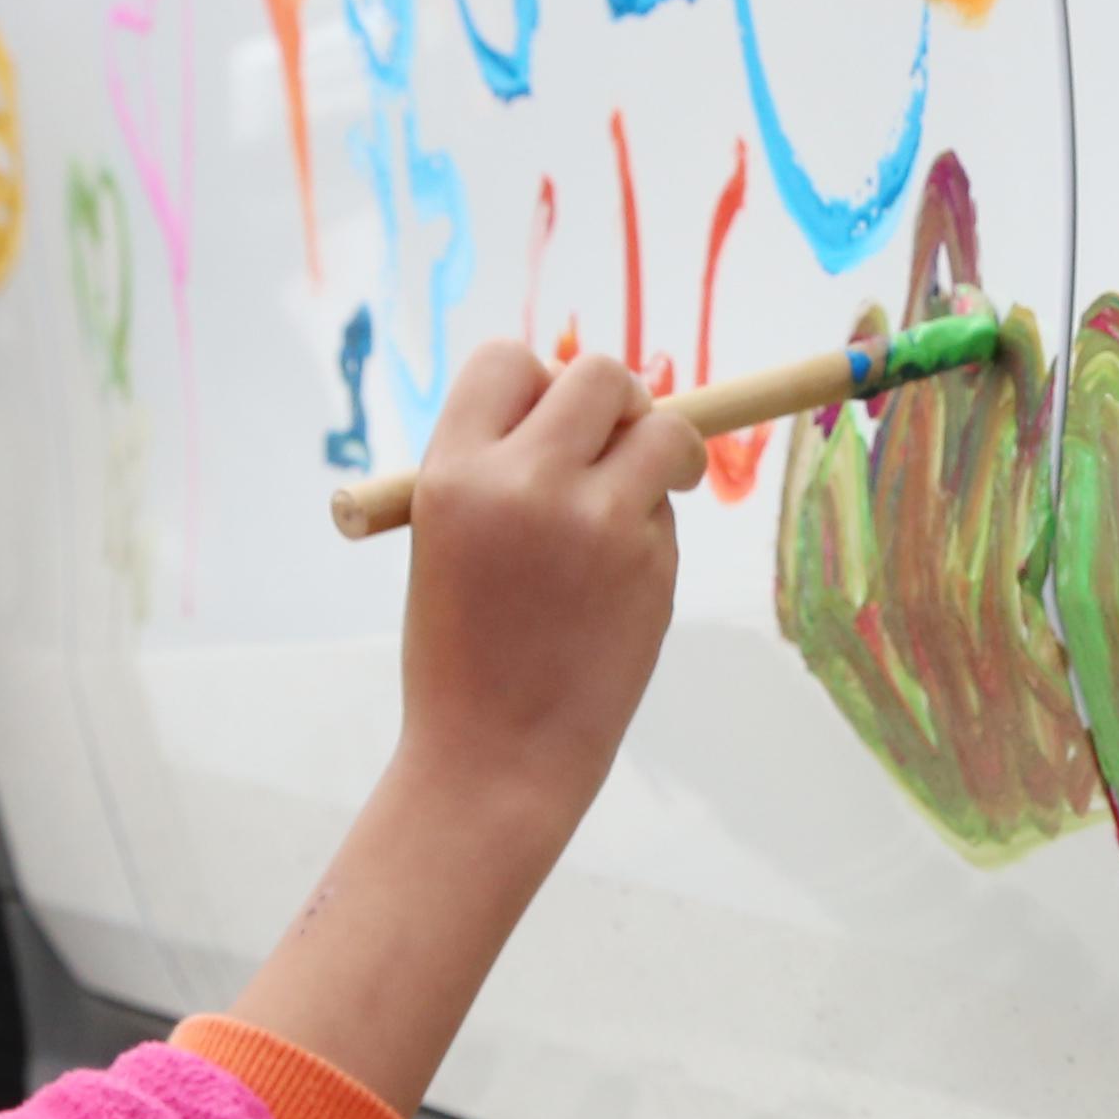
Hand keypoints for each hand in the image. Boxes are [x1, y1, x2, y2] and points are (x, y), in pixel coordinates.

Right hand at [220, 345, 700, 1113]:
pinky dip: (655, 526)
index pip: (506, 361)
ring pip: (664, 428)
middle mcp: (522, 482)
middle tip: (617, 446)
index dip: (536, 383)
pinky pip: (669, 508)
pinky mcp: (647, 560)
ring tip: (641, 497)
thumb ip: (502, 468)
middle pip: (599, 375)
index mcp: (450, 473)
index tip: (550, 422)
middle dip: (618, 401)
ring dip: (665, 449)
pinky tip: (617, 584)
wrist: (493, 758)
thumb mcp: (449, 539)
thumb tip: (581, 403)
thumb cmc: (465, 651)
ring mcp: (592, 519)